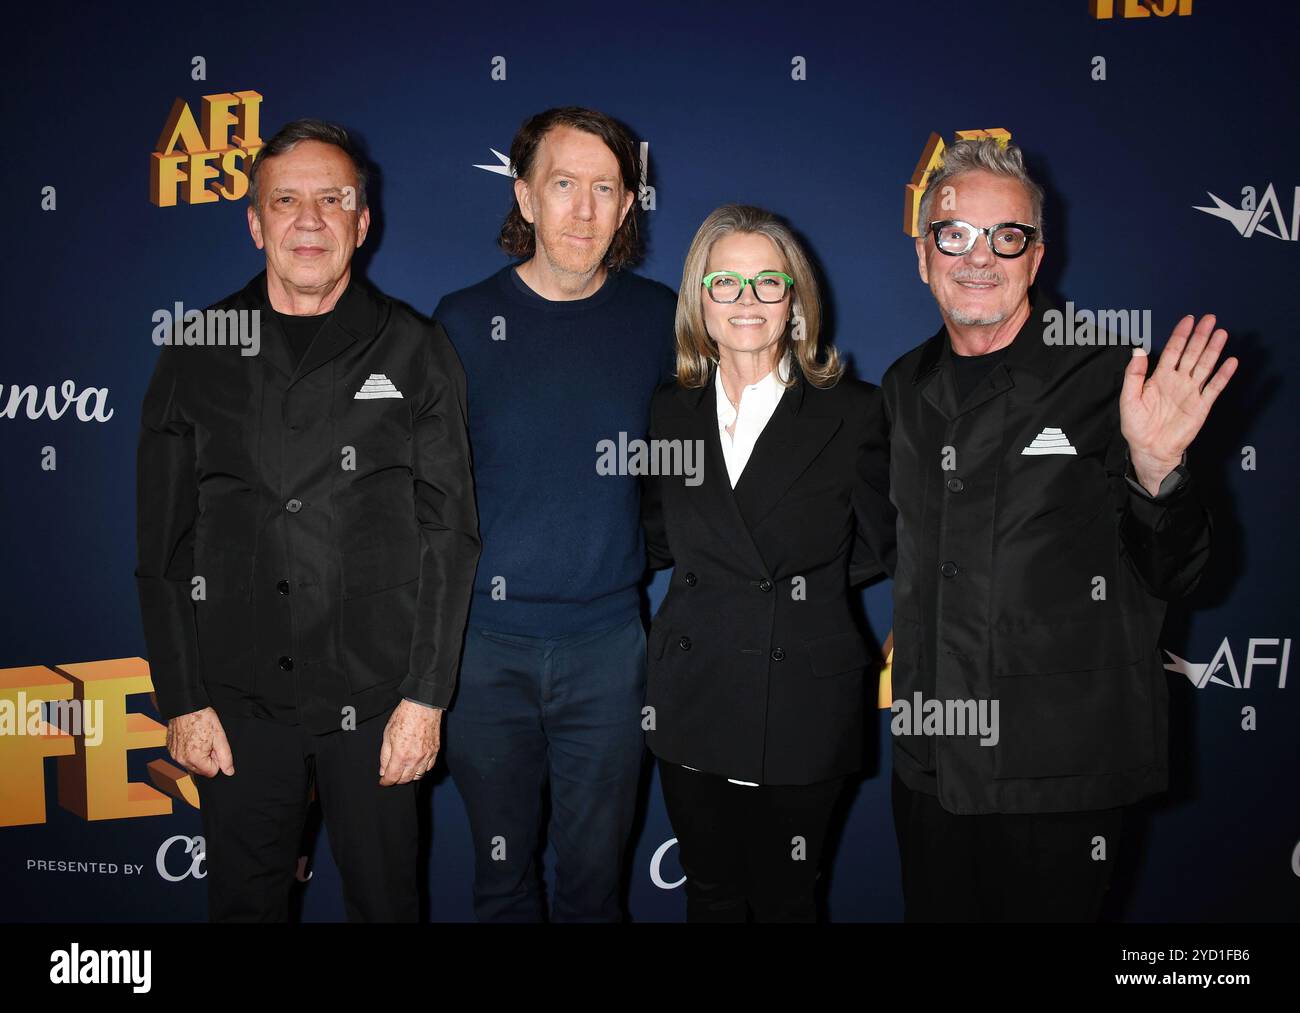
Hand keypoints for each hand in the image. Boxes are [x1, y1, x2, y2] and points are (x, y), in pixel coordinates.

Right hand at [167, 707, 233, 777]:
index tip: (214, 746)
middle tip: (208, 741)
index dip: (217, 759)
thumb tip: (229, 772)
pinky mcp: (170, 749)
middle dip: (207, 758)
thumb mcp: (220, 736)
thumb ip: (225, 757)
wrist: (185, 706)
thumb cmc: (203, 719)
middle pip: (201, 770)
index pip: (212, 772)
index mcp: (195, 759)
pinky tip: (191, 738)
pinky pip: (183, 756)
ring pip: (192, 764)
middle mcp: (181, 760)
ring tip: (199, 738)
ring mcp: (174, 755)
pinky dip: (188, 751)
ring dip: (198, 755)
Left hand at [378, 700, 441, 785]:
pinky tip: (416, 764)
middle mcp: (415, 759)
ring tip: (404, 770)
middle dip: (396, 779)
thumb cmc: (404, 716)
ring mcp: (427, 756)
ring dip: (409, 776)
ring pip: (418, 776)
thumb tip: (383, 770)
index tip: (383, 781)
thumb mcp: (387, 735)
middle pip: (405, 779)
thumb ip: (385, 755)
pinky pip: (429, 767)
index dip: (386, 782)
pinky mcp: (435, 751)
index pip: (392, 777)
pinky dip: (422, 769)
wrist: (423, 706)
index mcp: (401, 755)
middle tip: (392, 774)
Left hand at [1121, 314, 1237, 495]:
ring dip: (1213, 350)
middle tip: (1210, 319)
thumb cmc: (1137, 425)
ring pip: (1204, 366)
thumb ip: (1134, 375)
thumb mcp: (1129, 398)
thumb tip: (1138, 350)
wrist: (1149, 449)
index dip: (1180, 335)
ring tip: (1222, 333)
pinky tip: (1231, 362)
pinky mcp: (1201, 406)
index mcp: (1159, 377)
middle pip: (1191, 354)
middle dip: (1201, 336)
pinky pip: (1214, 388)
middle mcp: (1177, 381)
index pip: (1173, 351)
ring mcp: (1191, 392)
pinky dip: (1223, 375)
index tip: (1188, 320)